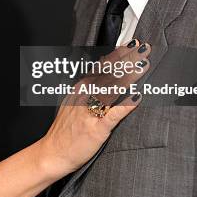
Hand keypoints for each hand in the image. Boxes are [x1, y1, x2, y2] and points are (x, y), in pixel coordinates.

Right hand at [39, 40, 149, 177]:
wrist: (53, 153)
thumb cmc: (66, 128)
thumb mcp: (74, 100)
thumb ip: (90, 86)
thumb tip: (104, 69)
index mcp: (81, 87)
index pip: (103, 67)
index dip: (119, 54)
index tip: (133, 44)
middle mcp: (85, 95)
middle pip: (109, 73)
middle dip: (127, 60)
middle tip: (144, 48)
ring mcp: (90, 111)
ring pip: (112, 89)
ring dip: (129, 76)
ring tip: (143, 65)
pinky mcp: (96, 129)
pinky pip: (113, 115)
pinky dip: (125, 105)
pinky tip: (137, 97)